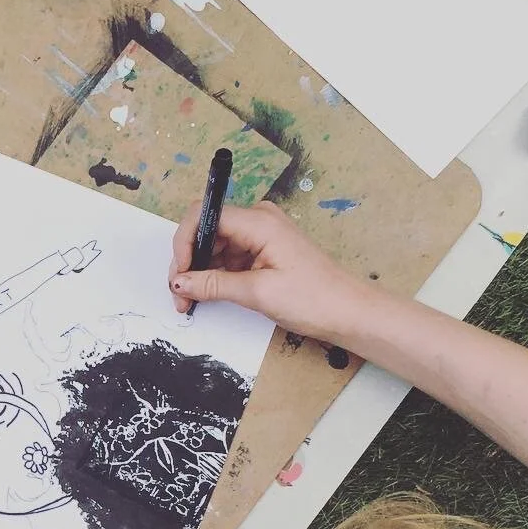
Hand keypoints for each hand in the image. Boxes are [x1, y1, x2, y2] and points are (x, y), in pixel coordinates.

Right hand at [168, 201, 372, 341]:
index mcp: (260, 221)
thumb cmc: (315, 298)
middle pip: (206, 231)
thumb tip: (181, 282)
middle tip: (179, 295)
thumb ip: (214, 285)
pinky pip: (229, 257)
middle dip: (188, 262)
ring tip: (191, 301)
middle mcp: (259, 221)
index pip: (204, 216)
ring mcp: (261, 235)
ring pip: (215, 246)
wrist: (348, 312)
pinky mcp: (263, 251)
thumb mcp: (257, 293)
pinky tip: (208, 295)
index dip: (184, 244)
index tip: (178, 274)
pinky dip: (215, 275)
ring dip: (199, 272)